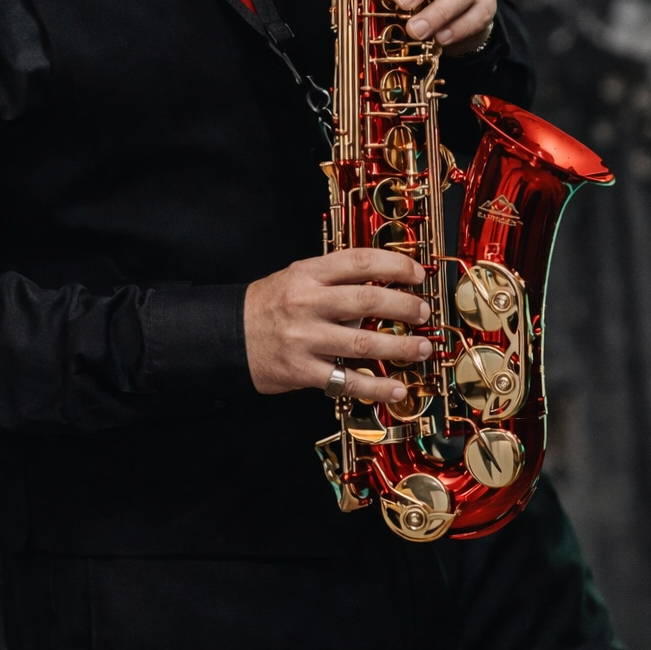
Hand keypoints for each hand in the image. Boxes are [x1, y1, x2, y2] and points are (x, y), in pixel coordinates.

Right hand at [244, 248, 431, 399]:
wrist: (227, 336)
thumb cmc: (268, 306)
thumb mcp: (296, 278)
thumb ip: (333, 280)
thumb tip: (382, 284)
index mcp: (307, 274)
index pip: (359, 261)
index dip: (395, 264)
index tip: (417, 273)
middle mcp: (307, 302)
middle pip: (368, 300)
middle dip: (405, 306)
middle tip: (423, 312)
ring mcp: (305, 338)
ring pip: (363, 342)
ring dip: (400, 346)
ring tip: (422, 348)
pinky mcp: (302, 370)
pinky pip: (347, 380)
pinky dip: (376, 386)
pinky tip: (397, 388)